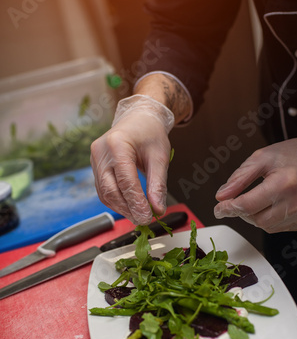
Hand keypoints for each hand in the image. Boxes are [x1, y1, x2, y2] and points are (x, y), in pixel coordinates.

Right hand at [90, 95, 173, 223]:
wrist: (138, 118)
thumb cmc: (150, 133)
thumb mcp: (160, 157)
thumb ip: (158, 184)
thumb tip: (157, 209)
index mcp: (117, 144)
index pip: (125, 181)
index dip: (136, 202)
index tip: (147, 217)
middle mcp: (101, 151)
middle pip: (110, 189)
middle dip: (127, 208)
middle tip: (144, 220)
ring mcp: (95, 159)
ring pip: (104, 192)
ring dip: (121, 208)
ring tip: (138, 216)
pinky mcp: (95, 166)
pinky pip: (103, 189)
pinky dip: (116, 201)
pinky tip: (129, 207)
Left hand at [214, 128, 296, 232]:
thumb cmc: (295, 154)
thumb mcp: (262, 157)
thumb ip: (240, 177)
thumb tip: (221, 196)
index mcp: (285, 182)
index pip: (248, 205)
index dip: (229, 208)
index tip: (219, 208)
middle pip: (258, 220)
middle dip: (243, 213)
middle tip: (240, 201)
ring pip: (269, 227)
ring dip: (257, 217)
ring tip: (259, 200)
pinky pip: (282, 228)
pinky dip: (272, 220)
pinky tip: (274, 205)